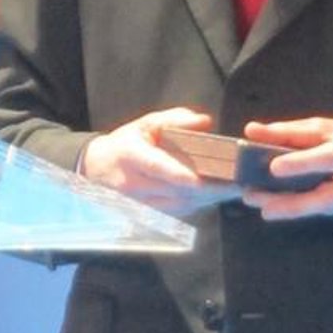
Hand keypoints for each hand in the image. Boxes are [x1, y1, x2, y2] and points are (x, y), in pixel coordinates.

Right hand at [79, 108, 226, 214]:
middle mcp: (133, 182)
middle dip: (205, 189)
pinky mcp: (149, 213)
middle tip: (234, 183)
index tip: (199, 179)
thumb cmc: (127, 142)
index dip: (177, 174)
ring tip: (231, 189)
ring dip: (205, 199)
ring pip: (178, 204)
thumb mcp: (146, 123)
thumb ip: (175, 119)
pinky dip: (198, 204)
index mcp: (130, 155)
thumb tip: (204, 122)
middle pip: (173, 190)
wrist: (98, 168)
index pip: (155, 166)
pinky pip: (177, 211)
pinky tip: (215, 195)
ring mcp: (140, 202)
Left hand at [239, 117, 332, 220]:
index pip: (326, 160)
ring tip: (251, 198)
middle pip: (315, 198)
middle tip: (251, 195)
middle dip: (282, 200)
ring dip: (278, 206)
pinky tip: (264, 199)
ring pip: (308, 208)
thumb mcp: (331, 128)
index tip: (275, 167)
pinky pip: (308, 208)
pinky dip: (285, 204)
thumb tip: (252, 130)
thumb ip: (293, 131)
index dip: (301, 164)